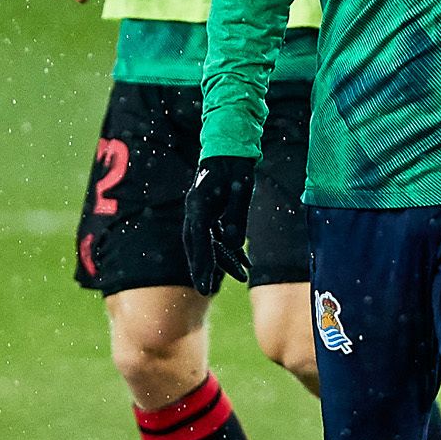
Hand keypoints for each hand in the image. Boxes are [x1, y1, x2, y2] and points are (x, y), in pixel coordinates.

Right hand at [182, 154, 256, 296]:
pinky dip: (229, 249)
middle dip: (202, 269)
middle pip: (196, 245)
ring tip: (242, 277)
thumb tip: (234, 245)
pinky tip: (244, 262)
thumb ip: (237, 217)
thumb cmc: (235, 166)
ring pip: (208, 243)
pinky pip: (216, 236)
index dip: (202, 263)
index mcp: (198, 205)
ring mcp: (202, 212)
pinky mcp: (211, 213)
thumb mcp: (241, 189)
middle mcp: (196, 211)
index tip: (205, 285)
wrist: (230, 149)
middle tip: (205, 290)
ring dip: (222, 261)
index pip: (199, 240)